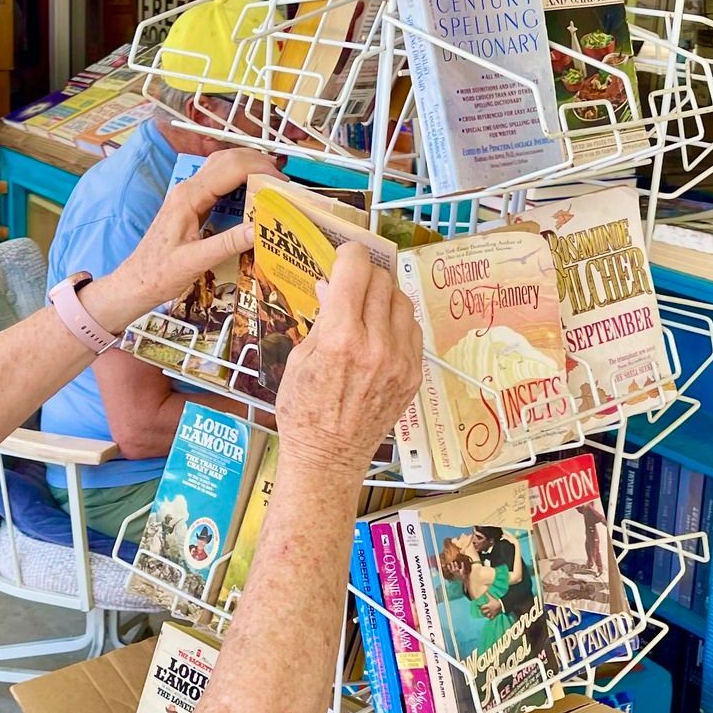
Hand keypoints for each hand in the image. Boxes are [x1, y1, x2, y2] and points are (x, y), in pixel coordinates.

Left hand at [87, 148, 278, 331]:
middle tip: (283, 180)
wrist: (136, 281)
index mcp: (188, 197)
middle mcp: (187, 189)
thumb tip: (259, 229)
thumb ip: (227, 244)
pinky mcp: (190, 203)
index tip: (282, 183)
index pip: (230, 169)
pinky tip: (251, 192)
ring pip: (221, 165)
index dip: (260, 170)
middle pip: (227, 159)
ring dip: (248, 166)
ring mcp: (187, 194)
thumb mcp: (195, 262)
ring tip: (272, 181)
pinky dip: (238, 178)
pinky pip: (217, 180)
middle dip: (258, 162)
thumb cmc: (159, 274)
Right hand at [274, 242, 422, 480]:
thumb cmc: (304, 412)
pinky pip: (412, 329)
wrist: (329, 457)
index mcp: (341, 338)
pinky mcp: (412, 375)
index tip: (345, 256)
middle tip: (353, 281)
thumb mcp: (299, 359)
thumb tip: (332, 285)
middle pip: (382, 281)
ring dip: (384, 295)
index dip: (349, 255)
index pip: (357, 270)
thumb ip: (322, 318)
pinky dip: (397, 320)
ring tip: (367, 306)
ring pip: (402, 301)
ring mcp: (399, 361)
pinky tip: (381, 330)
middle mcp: (376, 345)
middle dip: (365, 274)